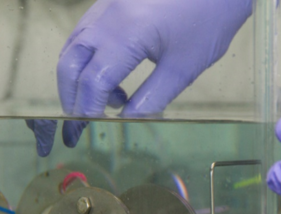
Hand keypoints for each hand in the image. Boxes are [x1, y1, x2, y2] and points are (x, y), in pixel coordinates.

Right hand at [28, 0, 252, 156]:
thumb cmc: (210, 18)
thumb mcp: (183, 67)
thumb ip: (151, 98)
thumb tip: (125, 122)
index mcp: (126, 33)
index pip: (93, 82)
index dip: (87, 111)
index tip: (85, 133)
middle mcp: (107, 17)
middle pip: (70, 64)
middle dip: (71, 97)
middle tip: (80, 124)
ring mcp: (104, 5)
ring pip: (72, 48)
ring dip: (77, 80)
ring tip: (106, 101)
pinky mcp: (108, 1)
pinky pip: (83, 34)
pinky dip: (86, 60)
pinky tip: (110, 74)